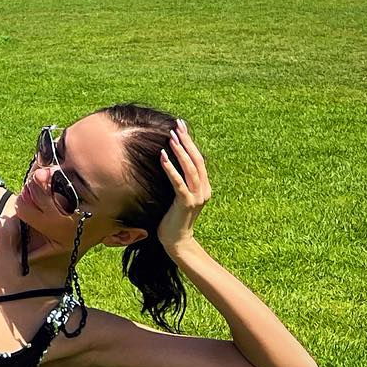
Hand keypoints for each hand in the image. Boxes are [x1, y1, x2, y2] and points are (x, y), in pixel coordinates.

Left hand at [157, 119, 210, 253]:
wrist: (176, 240)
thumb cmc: (172, 218)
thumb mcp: (178, 195)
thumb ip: (179, 181)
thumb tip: (169, 162)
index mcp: (204, 186)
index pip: (198, 159)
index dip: (190, 142)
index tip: (181, 126)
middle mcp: (204, 190)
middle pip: (197, 160)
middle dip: (187, 141)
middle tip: (177, 125)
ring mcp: (197, 197)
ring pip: (191, 169)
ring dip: (180, 152)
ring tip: (171, 138)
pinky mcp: (186, 203)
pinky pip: (179, 183)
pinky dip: (171, 168)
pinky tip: (163, 156)